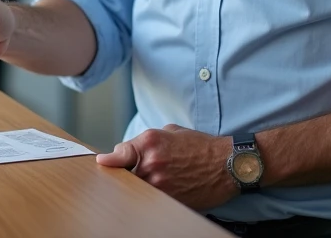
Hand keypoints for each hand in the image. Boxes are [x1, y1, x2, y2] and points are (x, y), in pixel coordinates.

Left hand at [96, 125, 236, 209]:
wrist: (228, 163)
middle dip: (130, 171)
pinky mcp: (169, 199)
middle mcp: (151, 162)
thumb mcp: (172, 131)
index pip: (119, 153)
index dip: (110, 159)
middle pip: (127, 173)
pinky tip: (171, 186)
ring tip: (162, 177)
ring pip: (140, 187)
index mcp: (150, 141)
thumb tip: (130, 150)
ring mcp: (160, 183)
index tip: (102, 162)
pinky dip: (157, 193)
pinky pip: (154, 198)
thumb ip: (148, 140)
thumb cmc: (201, 145)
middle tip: (141, 170)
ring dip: (144, 183)